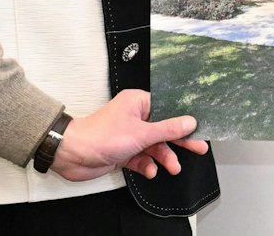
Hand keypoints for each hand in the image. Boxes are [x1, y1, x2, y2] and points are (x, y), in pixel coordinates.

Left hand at [50, 89, 206, 181]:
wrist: (73, 155)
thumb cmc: (102, 136)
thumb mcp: (141, 133)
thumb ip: (167, 129)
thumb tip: (190, 122)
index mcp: (138, 103)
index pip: (168, 108)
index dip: (184, 119)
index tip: (200, 127)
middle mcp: (134, 117)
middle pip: (164, 129)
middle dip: (179, 141)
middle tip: (199, 148)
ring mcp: (129, 136)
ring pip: (154, 146)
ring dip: (164, 157)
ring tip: (173, 168)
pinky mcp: (123, 152)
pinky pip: (142, 159)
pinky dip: (148, 165)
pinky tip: (151, 171)